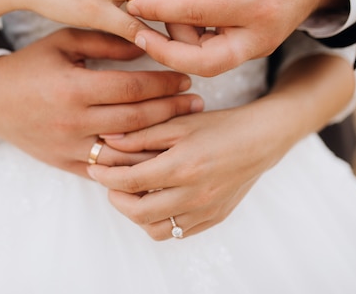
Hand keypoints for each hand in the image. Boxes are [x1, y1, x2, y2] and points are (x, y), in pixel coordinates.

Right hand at [0, 28, 203, 177]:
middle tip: (197, 102)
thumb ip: (104, 39)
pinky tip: (156, 154)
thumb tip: (146, 42)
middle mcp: (73, 121)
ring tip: (185, 130)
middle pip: (135, 120)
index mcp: (73, 88)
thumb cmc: (30, 65)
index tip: (186, 78)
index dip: (163, 84)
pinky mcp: (66, 164)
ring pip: (126, 153)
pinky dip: (133, 165)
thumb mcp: (62, 42)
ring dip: (159, 142)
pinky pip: (106, 170)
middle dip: (171, 111)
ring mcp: (69, 147)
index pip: (131, 89)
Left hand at [87, 102, 294, 239]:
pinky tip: (156, 201)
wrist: (260, 140)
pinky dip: (159, 221)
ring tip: (132, 194)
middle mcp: (194, 194)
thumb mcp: (179, 123)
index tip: (95, 169)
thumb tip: (107, 140)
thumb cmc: (219, 126)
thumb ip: (142, 134)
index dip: (106, 177)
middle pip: (138, 212)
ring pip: (156, 229)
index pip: (129, 182)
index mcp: (182, 167)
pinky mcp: (214, 218)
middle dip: (116, 199)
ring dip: (136, 215)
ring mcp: (205, 210)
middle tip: (111, 184)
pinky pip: (177, 232)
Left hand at [127, 0, 346, 75]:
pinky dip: (192, 45)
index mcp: (255, 3)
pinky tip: (179, 25)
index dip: (160, 9)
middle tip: (139, 35)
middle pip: (203, 62)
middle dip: (165, 52)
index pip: (197, 13)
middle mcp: (259, 36)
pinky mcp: (251, 54)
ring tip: (164, 17)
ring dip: (178, 45)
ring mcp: (257, 49)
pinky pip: (214, 58)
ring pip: (206, 63)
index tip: (133, 3)